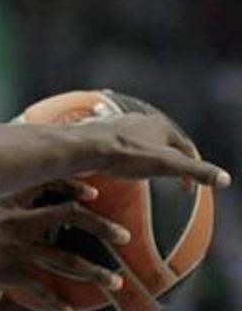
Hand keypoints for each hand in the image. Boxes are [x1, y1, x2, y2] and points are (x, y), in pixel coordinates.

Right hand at [0, 180, 126, 310]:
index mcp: (4, 202)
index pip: (47, 184)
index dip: (74, 186)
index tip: (94, 193)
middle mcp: (14, 220)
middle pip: (69, 216)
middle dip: (101, 225)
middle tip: (125, 235)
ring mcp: (12, 246)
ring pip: (65, 256)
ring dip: (94, 270)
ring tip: (115, 282)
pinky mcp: (5, 272)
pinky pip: (42, 288)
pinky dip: (58, 300)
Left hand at [77, 112, 230, 187]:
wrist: (84, 147)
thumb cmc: (127, 155)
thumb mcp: (167, 166)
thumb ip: (196, 171)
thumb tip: (226, 179)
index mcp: (161, 125)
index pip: (184, 148)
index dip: (190, 170)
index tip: (186, 191)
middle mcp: (139, 119)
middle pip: (160, 139)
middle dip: (167, 154)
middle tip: (169, 172)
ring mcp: (117, 122)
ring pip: (135, 134)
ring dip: (142, 144)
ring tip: (143, 158)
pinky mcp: (96, 129)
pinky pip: (109, 134)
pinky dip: (113, 139)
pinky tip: (107, 142)